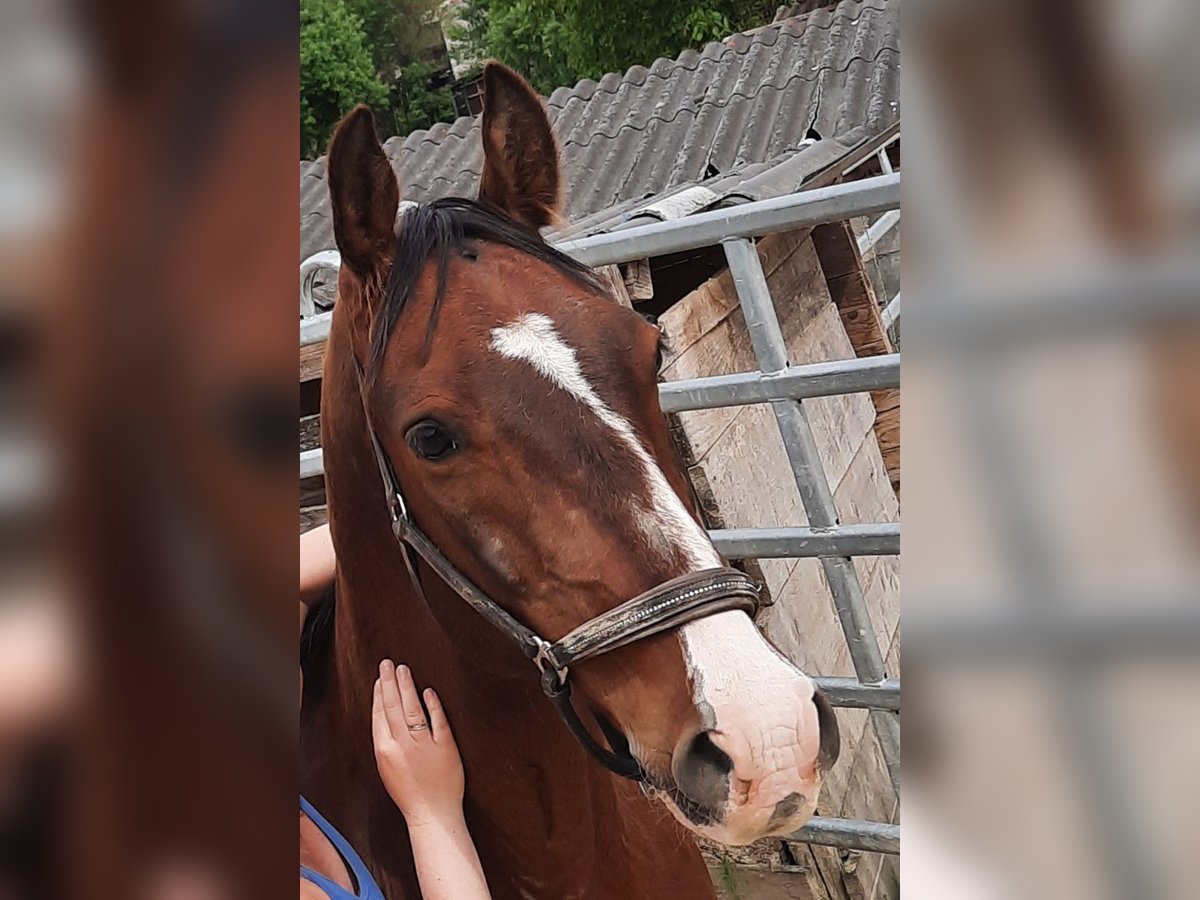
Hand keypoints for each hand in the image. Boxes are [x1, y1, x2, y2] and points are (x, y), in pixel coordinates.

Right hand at [372, 660, 464, 828]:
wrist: (431, 814)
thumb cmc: (410, 794)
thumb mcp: (388, 768)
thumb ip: (387, 743)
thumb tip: (385, 719)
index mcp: (385, 751)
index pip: (379, 715)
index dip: (379, 694)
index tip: (380, 678)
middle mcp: (402, 745)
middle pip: (392, 707)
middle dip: (389, 682)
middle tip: (387, 663)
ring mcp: (423, 745)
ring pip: (412, 709)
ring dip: (407, 687)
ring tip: (404, 669)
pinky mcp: (445, 747)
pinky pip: (438, 721)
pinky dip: (433, 705)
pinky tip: (428, 691)